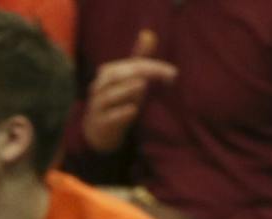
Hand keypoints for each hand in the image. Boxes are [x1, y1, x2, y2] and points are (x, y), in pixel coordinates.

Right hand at [81, 29, 176, 154]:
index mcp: (109, 73)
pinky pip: (108, 117)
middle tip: (162, 74)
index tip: (173, 72)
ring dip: (126, 90)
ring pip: (109, 95)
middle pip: (117, 75)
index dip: (152, 66)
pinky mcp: (101, 124)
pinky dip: (120, 113)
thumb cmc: (118, 101)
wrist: (98, 130)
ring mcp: (99, 105)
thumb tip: (148, 34)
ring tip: (143, 85)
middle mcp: (100, 87)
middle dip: (140, 72)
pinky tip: (133, 110)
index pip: (132, 65)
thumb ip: (139, 58)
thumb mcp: (129, 80)